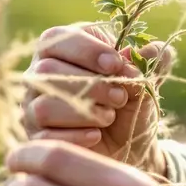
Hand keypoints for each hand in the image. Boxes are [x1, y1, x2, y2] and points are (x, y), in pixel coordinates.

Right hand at [21, 24, 173, 172]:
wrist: (129, 148)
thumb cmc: (130, 104)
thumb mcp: (146, 81)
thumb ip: (151, 62)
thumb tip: (152, 50)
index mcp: (62, 49)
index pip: (57, 38)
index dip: (86, 49)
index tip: (116, 64)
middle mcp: (40, 76)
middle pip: (47, 71)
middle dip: (91, 85)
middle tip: (120, 97)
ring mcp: (33, 108)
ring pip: (44, 106)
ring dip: (84, 112)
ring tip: (109, 117)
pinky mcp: (36, 139)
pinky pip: (45, 137)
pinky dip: (75, 137)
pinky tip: (95, 136)